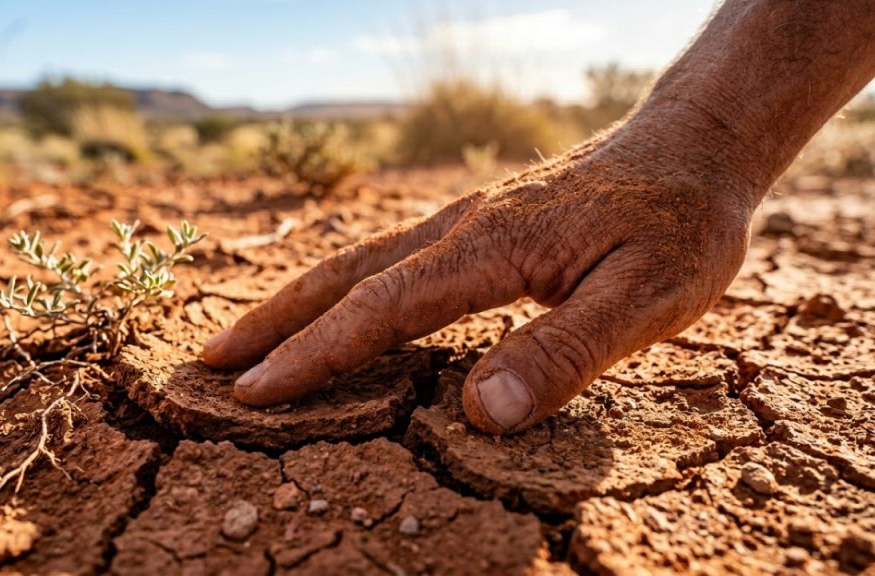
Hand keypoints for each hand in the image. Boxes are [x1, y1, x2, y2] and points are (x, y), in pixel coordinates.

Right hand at [202, 123, 759, 433]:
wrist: (691, 149)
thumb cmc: (676, 226)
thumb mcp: (646, 299)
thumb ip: (563, 353)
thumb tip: (480, 413)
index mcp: (489, 248)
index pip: (381, 309)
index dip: (314, 355)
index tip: (254, 392)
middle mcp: (460, 229)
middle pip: (345, 277)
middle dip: (272, 322)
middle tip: (207, 364)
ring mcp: (463, 223)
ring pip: (358, 263)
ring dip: (294, 303)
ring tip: (244, 341)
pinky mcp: (475, 227)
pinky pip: (389, 261)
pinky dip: (340, 290)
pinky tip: (331, 311)